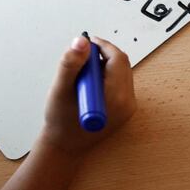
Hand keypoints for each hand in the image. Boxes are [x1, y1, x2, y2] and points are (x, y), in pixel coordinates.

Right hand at [38, 35, 136, 156]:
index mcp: (115, 97)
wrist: (65, 147)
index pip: (117, 59)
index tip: (86, 42)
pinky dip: (107, 77)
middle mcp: (127, 102)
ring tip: (83, 74)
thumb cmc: (61, 122)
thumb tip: (81, 42)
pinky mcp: (125, 110)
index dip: (102, 46)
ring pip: (122, 72)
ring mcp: (128, 107)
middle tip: (82, 56)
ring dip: (104, 65)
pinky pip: (120, 83)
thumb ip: (71, 64)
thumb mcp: (61, 90)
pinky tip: (90, 84)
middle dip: (103, 55)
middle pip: (122, 64)